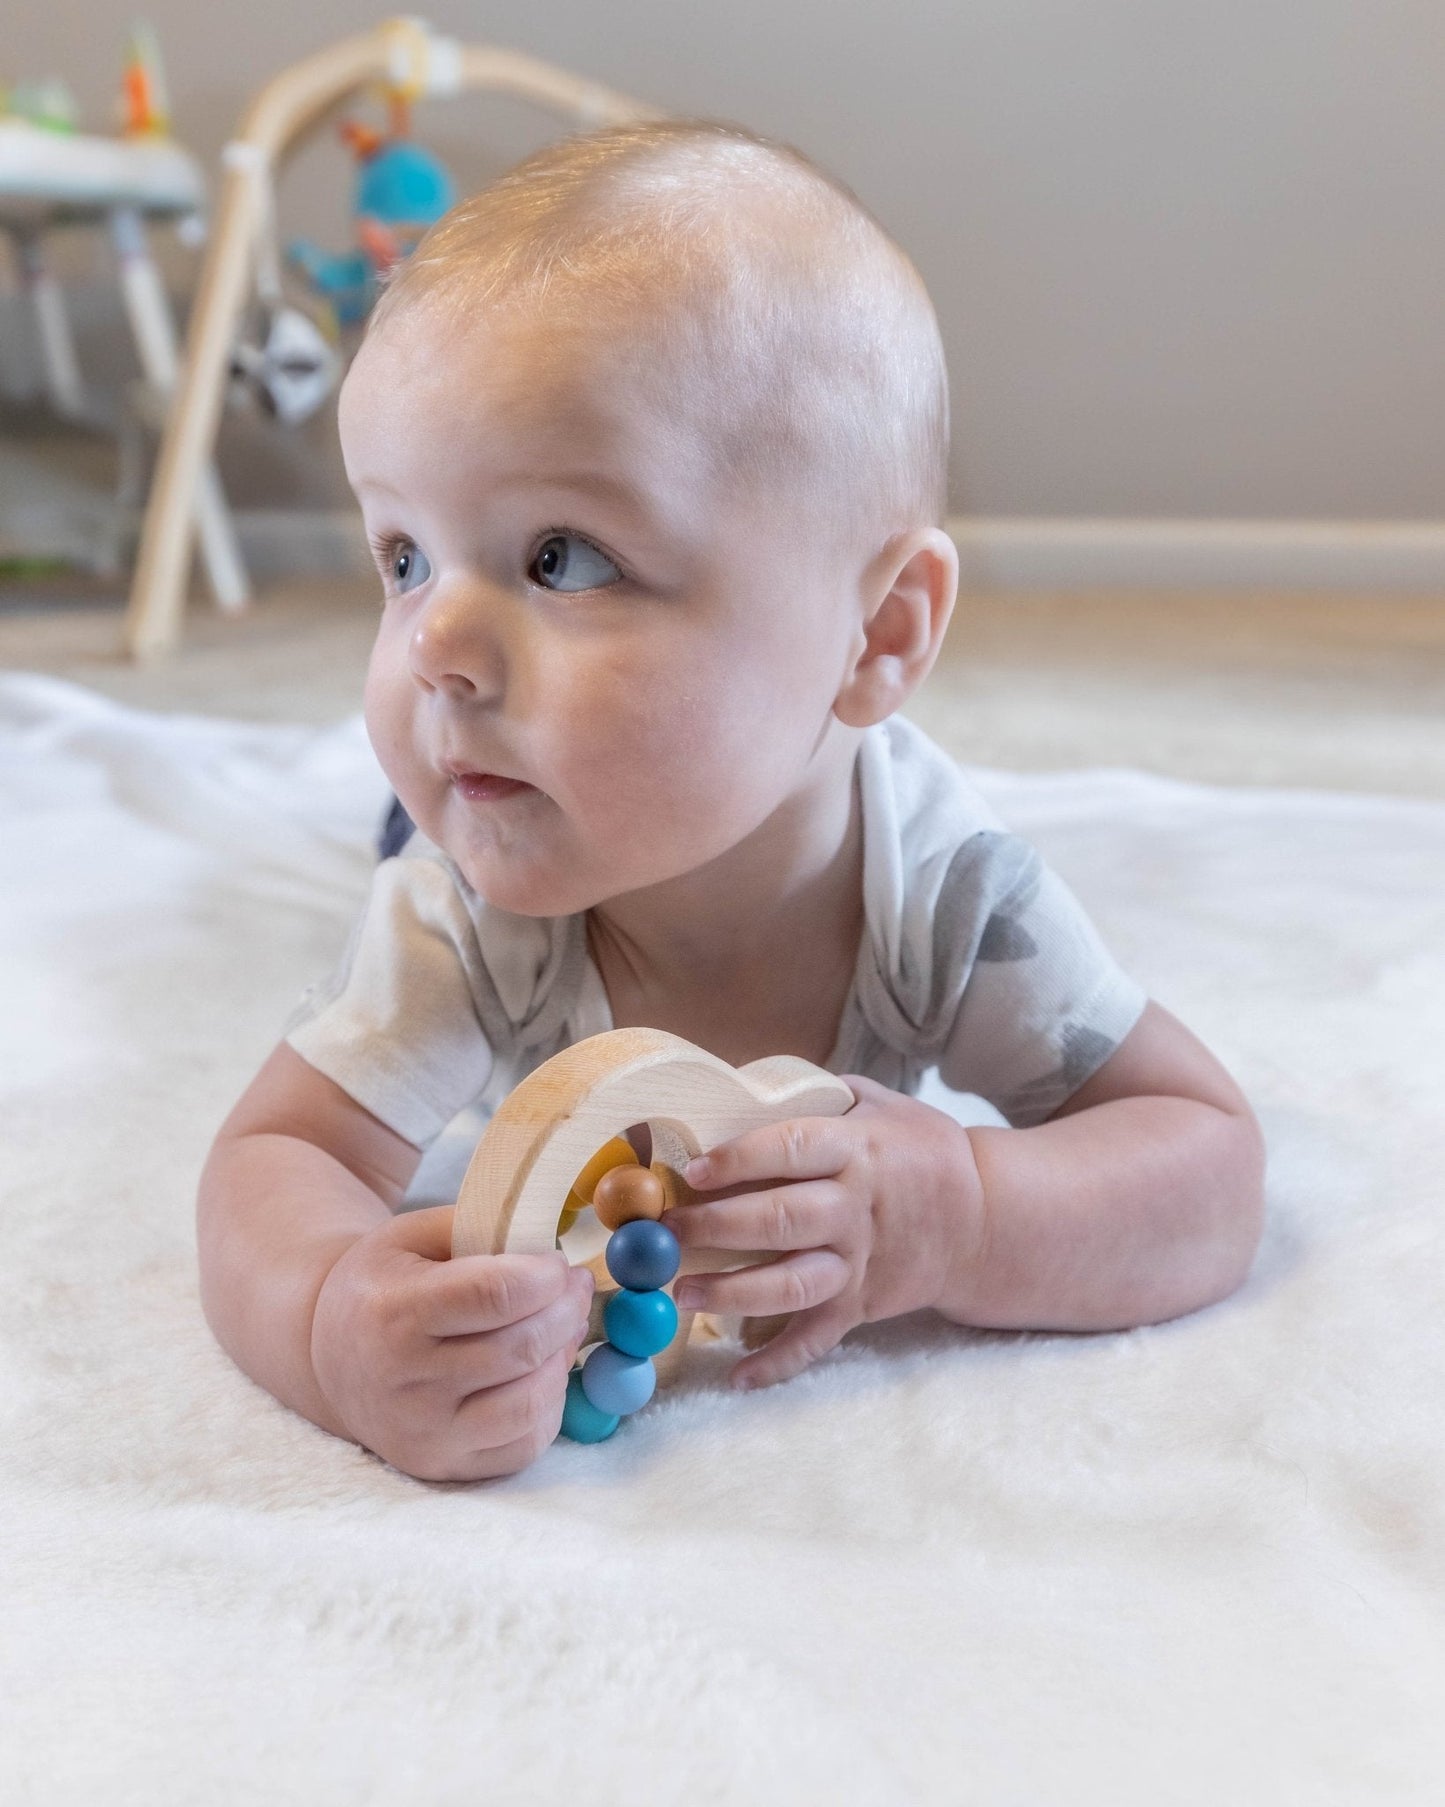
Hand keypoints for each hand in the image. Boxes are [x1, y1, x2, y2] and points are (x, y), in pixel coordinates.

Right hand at [310, 1205, 592, 1480]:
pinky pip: (525, 1444)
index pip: (495, 1295)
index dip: (545, 1276)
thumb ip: (480, 1227)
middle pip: (521, 1347)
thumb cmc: (383, 1285)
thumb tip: (552, 1246)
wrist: (329, 1356)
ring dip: (563, 1357)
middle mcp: (405, 1381)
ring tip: (563, 1326)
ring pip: (531, 1401)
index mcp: (394, 1311)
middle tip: (574, 1287)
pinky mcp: (442, 1466)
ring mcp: (424, 1432)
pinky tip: (542, 1370)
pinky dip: (549, 1403)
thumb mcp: (413, 1235)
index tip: (556, 1262)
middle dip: (566, 1310)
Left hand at [666, 1075, 984, 1389]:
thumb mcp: (879, 1103)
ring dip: (734, 1294)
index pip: (794, 1149)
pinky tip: (737, 1376)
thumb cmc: (918, 1150)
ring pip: (793, 1284)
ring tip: (684, 1294)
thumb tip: (741, 1085)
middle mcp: (856, 1208)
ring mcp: (859, 1261)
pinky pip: (817, 1339)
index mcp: (857, 1150)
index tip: (694, 1169)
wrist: (982, 1216)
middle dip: (716, 1228)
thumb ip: (819, 1095)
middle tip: (666, 1233)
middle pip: (782, 1219)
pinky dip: (778, 1363)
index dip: (741, 1159)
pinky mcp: (861, 1304)